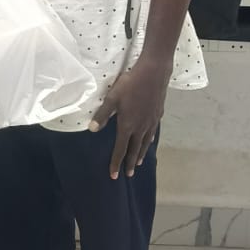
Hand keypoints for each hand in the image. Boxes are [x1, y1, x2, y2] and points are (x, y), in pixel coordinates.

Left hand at [88, 56, 170, 179]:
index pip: (120, 149)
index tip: (114, 175)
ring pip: (145, 142)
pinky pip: (153, 132)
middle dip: (130, 163)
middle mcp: (140, 128)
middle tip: (128, 174)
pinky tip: (149, 140)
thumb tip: (92, 129)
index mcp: (127, 125)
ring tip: (138, 162)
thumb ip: (102, 114)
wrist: (153, 73)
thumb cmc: (130, 84)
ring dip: (140, 153)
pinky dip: (149, 140)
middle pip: (134, 150)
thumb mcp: (112, 98)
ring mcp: (151, 122)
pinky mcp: (158, 114)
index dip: (116, 163)